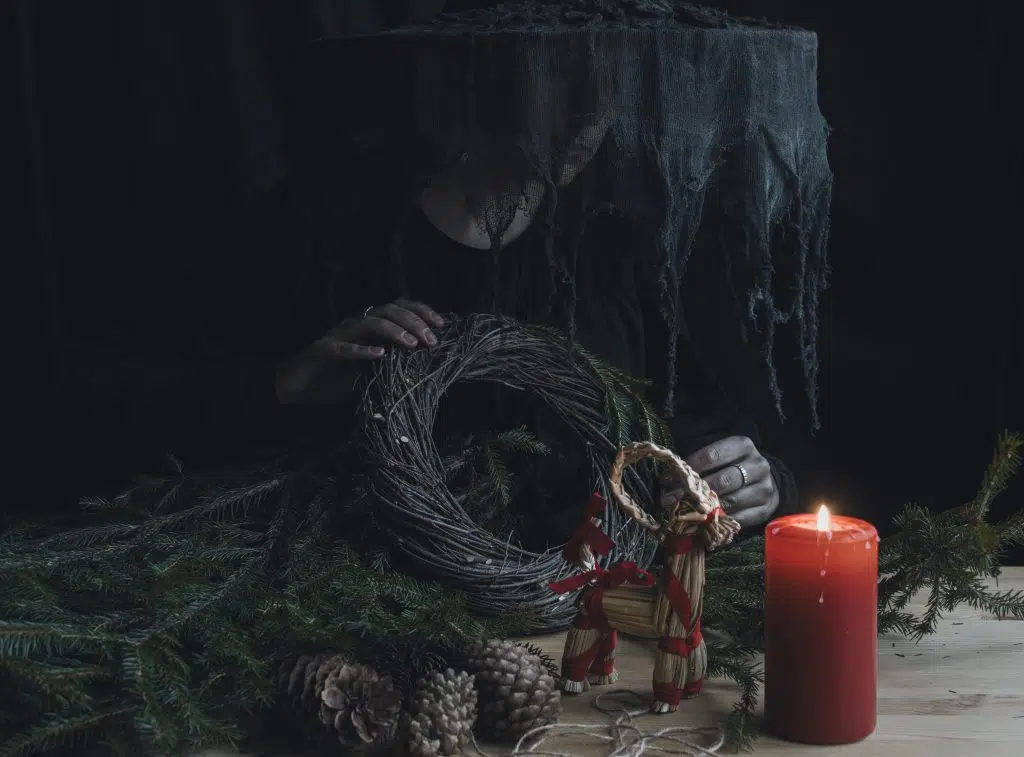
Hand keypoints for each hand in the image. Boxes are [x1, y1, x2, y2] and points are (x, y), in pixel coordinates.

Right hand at [276, 299, 443, 404]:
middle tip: (430, 341)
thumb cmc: (336, 380)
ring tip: (411, 344)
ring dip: (393, 331)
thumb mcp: (372, 373)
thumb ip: (393, 367)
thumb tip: (426, 369)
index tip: (440, 325)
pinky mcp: (323, 351)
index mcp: (368, 326)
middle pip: (388, 311)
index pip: (398, 308)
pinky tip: (379, 355)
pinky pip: (344, 348)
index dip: (421, 312)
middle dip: (414, 322)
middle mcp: (355, 325)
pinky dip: (362, 350)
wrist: (297, 388)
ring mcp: (338, 336)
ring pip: (369, 322)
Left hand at [660, 436, 778, 528]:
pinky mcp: (766, 509)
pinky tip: (702, 522)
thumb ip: (698, 459)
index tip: (666, 478)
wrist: (767, 481)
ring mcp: (764, 488)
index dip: (687, 467)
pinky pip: (739, 518)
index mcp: (743, 446)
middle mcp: (757, 465)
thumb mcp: (720, 453)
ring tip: (682, 512)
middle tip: (670, 499)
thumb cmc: (733, 465)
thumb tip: (669, 473)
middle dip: (693, 491)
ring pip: (730, 500)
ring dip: (704, 509)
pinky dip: (720, 522)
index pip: (712, 456)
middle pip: (721, 480)